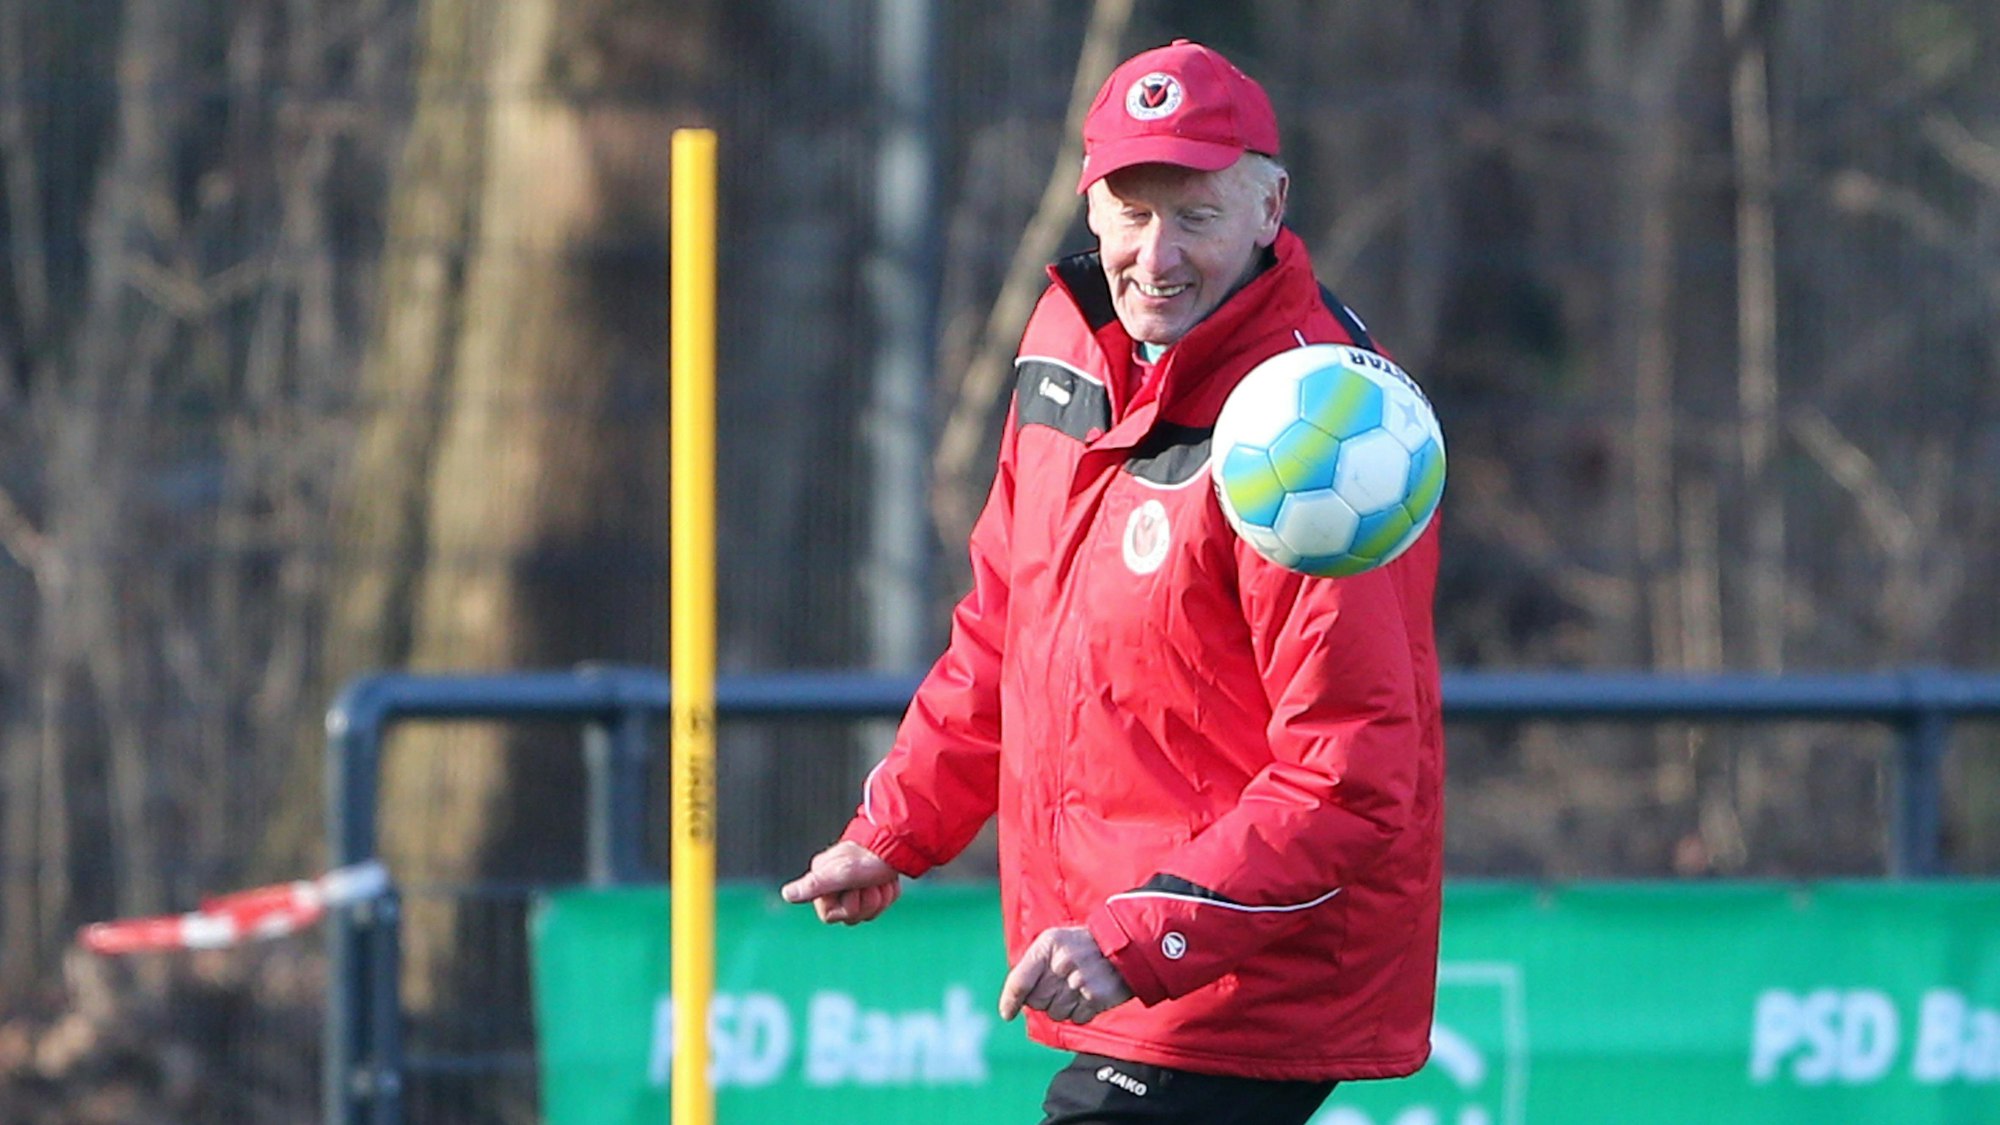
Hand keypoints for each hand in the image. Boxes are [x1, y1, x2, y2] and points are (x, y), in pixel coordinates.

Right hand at [780, 840, 900, 924]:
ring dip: (880, 897)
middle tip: (870, 884)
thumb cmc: (866, 857)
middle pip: (852, 917)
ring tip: (880, 880)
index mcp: (823, 880)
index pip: (830, 916)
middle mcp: (837, 884)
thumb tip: (786, 894)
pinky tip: (888, 880)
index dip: (848, 908)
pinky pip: (882, 902)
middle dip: (867, 902)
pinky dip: (889, 893)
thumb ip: (813, 886)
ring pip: (869, 912)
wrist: (898, 842)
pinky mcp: (875, 884)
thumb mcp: (840, 873)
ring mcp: (858, 885)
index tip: (854, 890)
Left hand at [997, 925, 1133, 1024]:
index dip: (1009, 1000)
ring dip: (1064, 1007)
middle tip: (1060, 984)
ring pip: (1056, 1014)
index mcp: (1048, 945)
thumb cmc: (1082, 946)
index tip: (1006, 1014)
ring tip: (1077, 988)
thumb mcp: (1054, 942)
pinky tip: (1089, 995)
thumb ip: (1032, 966)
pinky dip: (1081, 1012)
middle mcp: (1063, 962)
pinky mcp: (1096, 997)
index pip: (1020, 981)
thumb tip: (1013, 1003)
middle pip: (1036, 1002)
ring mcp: (1081, 980)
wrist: (1126, 946)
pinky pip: (1077, 1018)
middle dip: (1044, 999)